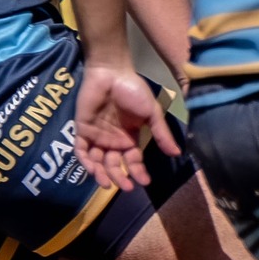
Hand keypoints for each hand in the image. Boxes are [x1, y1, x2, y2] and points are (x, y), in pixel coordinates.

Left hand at [74, 63, 179, 191]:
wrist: (111, 73)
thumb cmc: (133, 91)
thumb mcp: (152, 112)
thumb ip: (161, 133)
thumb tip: (177, 153)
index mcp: (130, 137)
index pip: (133, 160)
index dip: (138, 171)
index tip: (144, 181)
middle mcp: (113, 140)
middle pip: (115, 165)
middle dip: (120, 177)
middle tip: (125, 186)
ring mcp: (97, 136)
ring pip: (97, 162)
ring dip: (101, 174)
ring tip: (107, 183)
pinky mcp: (82, 130)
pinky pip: (81, 151)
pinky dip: (85, 162)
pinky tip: (92, 169)